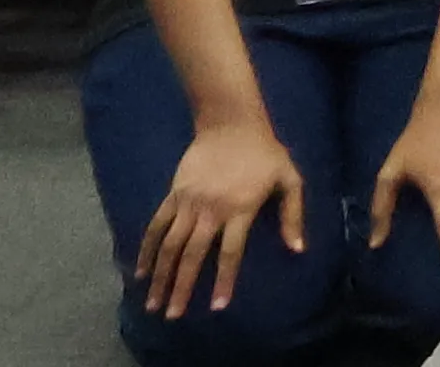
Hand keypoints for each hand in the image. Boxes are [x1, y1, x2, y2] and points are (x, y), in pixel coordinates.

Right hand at [132, 115, 307, 318]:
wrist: (231, 123)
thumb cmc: (266, 153)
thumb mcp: (290, 180)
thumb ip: (292, 215)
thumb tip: (298, 249)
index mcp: (241, 209)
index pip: (231, 252)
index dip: (224, 280)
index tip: (217, 306)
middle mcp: (211, 210)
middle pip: (193, 255)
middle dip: (182, 287)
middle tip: (172, 315)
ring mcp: (189, 203)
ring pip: (170, 246)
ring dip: (160, 276)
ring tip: (152, 302)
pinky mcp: (173, 195)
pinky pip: (157, 226)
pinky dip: (147, 249)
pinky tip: (141, 271)